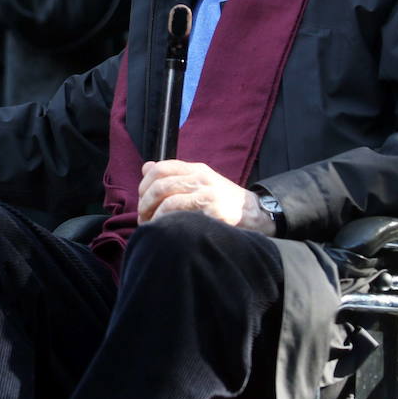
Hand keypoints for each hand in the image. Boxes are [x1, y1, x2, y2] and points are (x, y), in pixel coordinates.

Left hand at [136, 160, 276, 234]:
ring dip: (153, 215)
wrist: (255, 214)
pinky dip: (167, 222)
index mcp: (196, 169)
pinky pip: (180, 214)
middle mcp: (201, 178)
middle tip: (143, 217)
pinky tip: (165, 230)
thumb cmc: (224, 201)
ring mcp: (208, 193)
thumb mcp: (201, 182)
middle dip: (145, 202)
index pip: (161, 168)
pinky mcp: (213, 211)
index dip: (144, 184)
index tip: (142, 200)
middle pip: (160, 184)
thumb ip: (175, 175)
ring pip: (168, 199)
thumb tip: (146, 168)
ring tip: (151, 226)